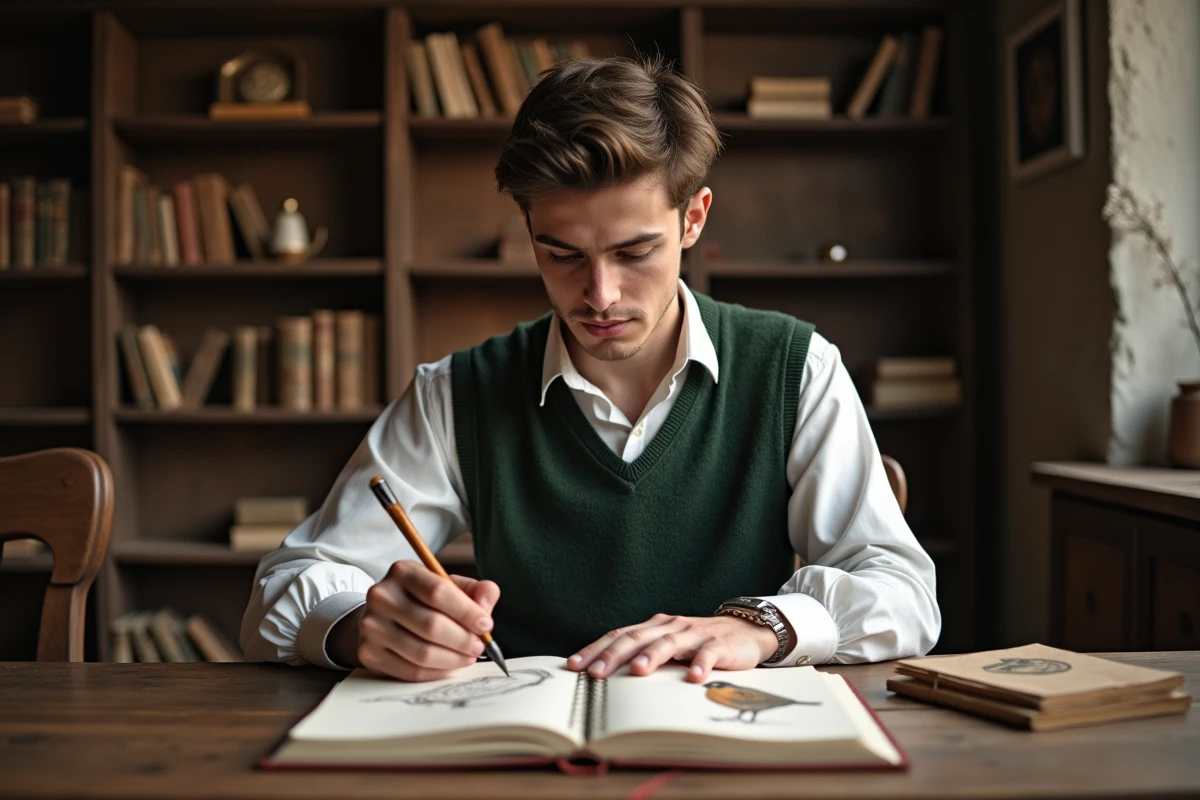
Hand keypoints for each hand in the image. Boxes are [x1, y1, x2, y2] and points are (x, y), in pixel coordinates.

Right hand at [333, 560, 499, 681]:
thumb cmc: (423, 599)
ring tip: (468, 656)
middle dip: (463, 640)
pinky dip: (437, 672)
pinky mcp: (369, 652)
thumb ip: (475, 590)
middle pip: (431, 625)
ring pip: (422, 652)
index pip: (438, 592)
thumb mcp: (449, 585)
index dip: (467, 612)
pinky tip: (450, 665)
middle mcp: (382, 596)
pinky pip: (411, 670)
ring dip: (453, 659)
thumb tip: (486, 606)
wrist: (382, 615)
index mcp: (403, 571)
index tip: (486, 624)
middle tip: (480, 646)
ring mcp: (371, 626)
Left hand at [566, 613, 781, 683]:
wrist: (744, 630)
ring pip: (668, 643)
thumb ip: (643, 655)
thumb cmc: (698, 643)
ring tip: (638, 670)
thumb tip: (605, 676)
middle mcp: (670, 627)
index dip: (595, 649)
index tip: (573, 665)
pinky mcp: (719, 645)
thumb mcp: (667, 646)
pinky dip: (700, 664)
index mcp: (654, 627)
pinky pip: (708, 654)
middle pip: (637, 638)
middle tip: (595, 672)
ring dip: (652, 656)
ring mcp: (694, 635)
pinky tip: (693, 677)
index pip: (619, 635)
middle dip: (613, 655)